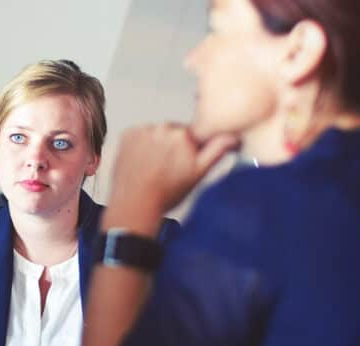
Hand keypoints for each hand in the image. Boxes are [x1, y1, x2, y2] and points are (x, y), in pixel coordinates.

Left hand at [105, 124, 237, 230]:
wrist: (135, 203)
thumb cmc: (166, 193)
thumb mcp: (199, 173)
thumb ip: (217, 150)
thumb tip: (233, 136)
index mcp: (184, 134)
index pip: (192, 135)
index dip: (189, 150)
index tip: (182, 162)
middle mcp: (163, 127)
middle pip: (172, 133)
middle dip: (172, 146)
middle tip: (167, 169)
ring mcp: (143, 130)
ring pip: (155, 134)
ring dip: (155, 145)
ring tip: (153, 168)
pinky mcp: (127, 135)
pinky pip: (138, 135)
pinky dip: (139, 145)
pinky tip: (141, 162)